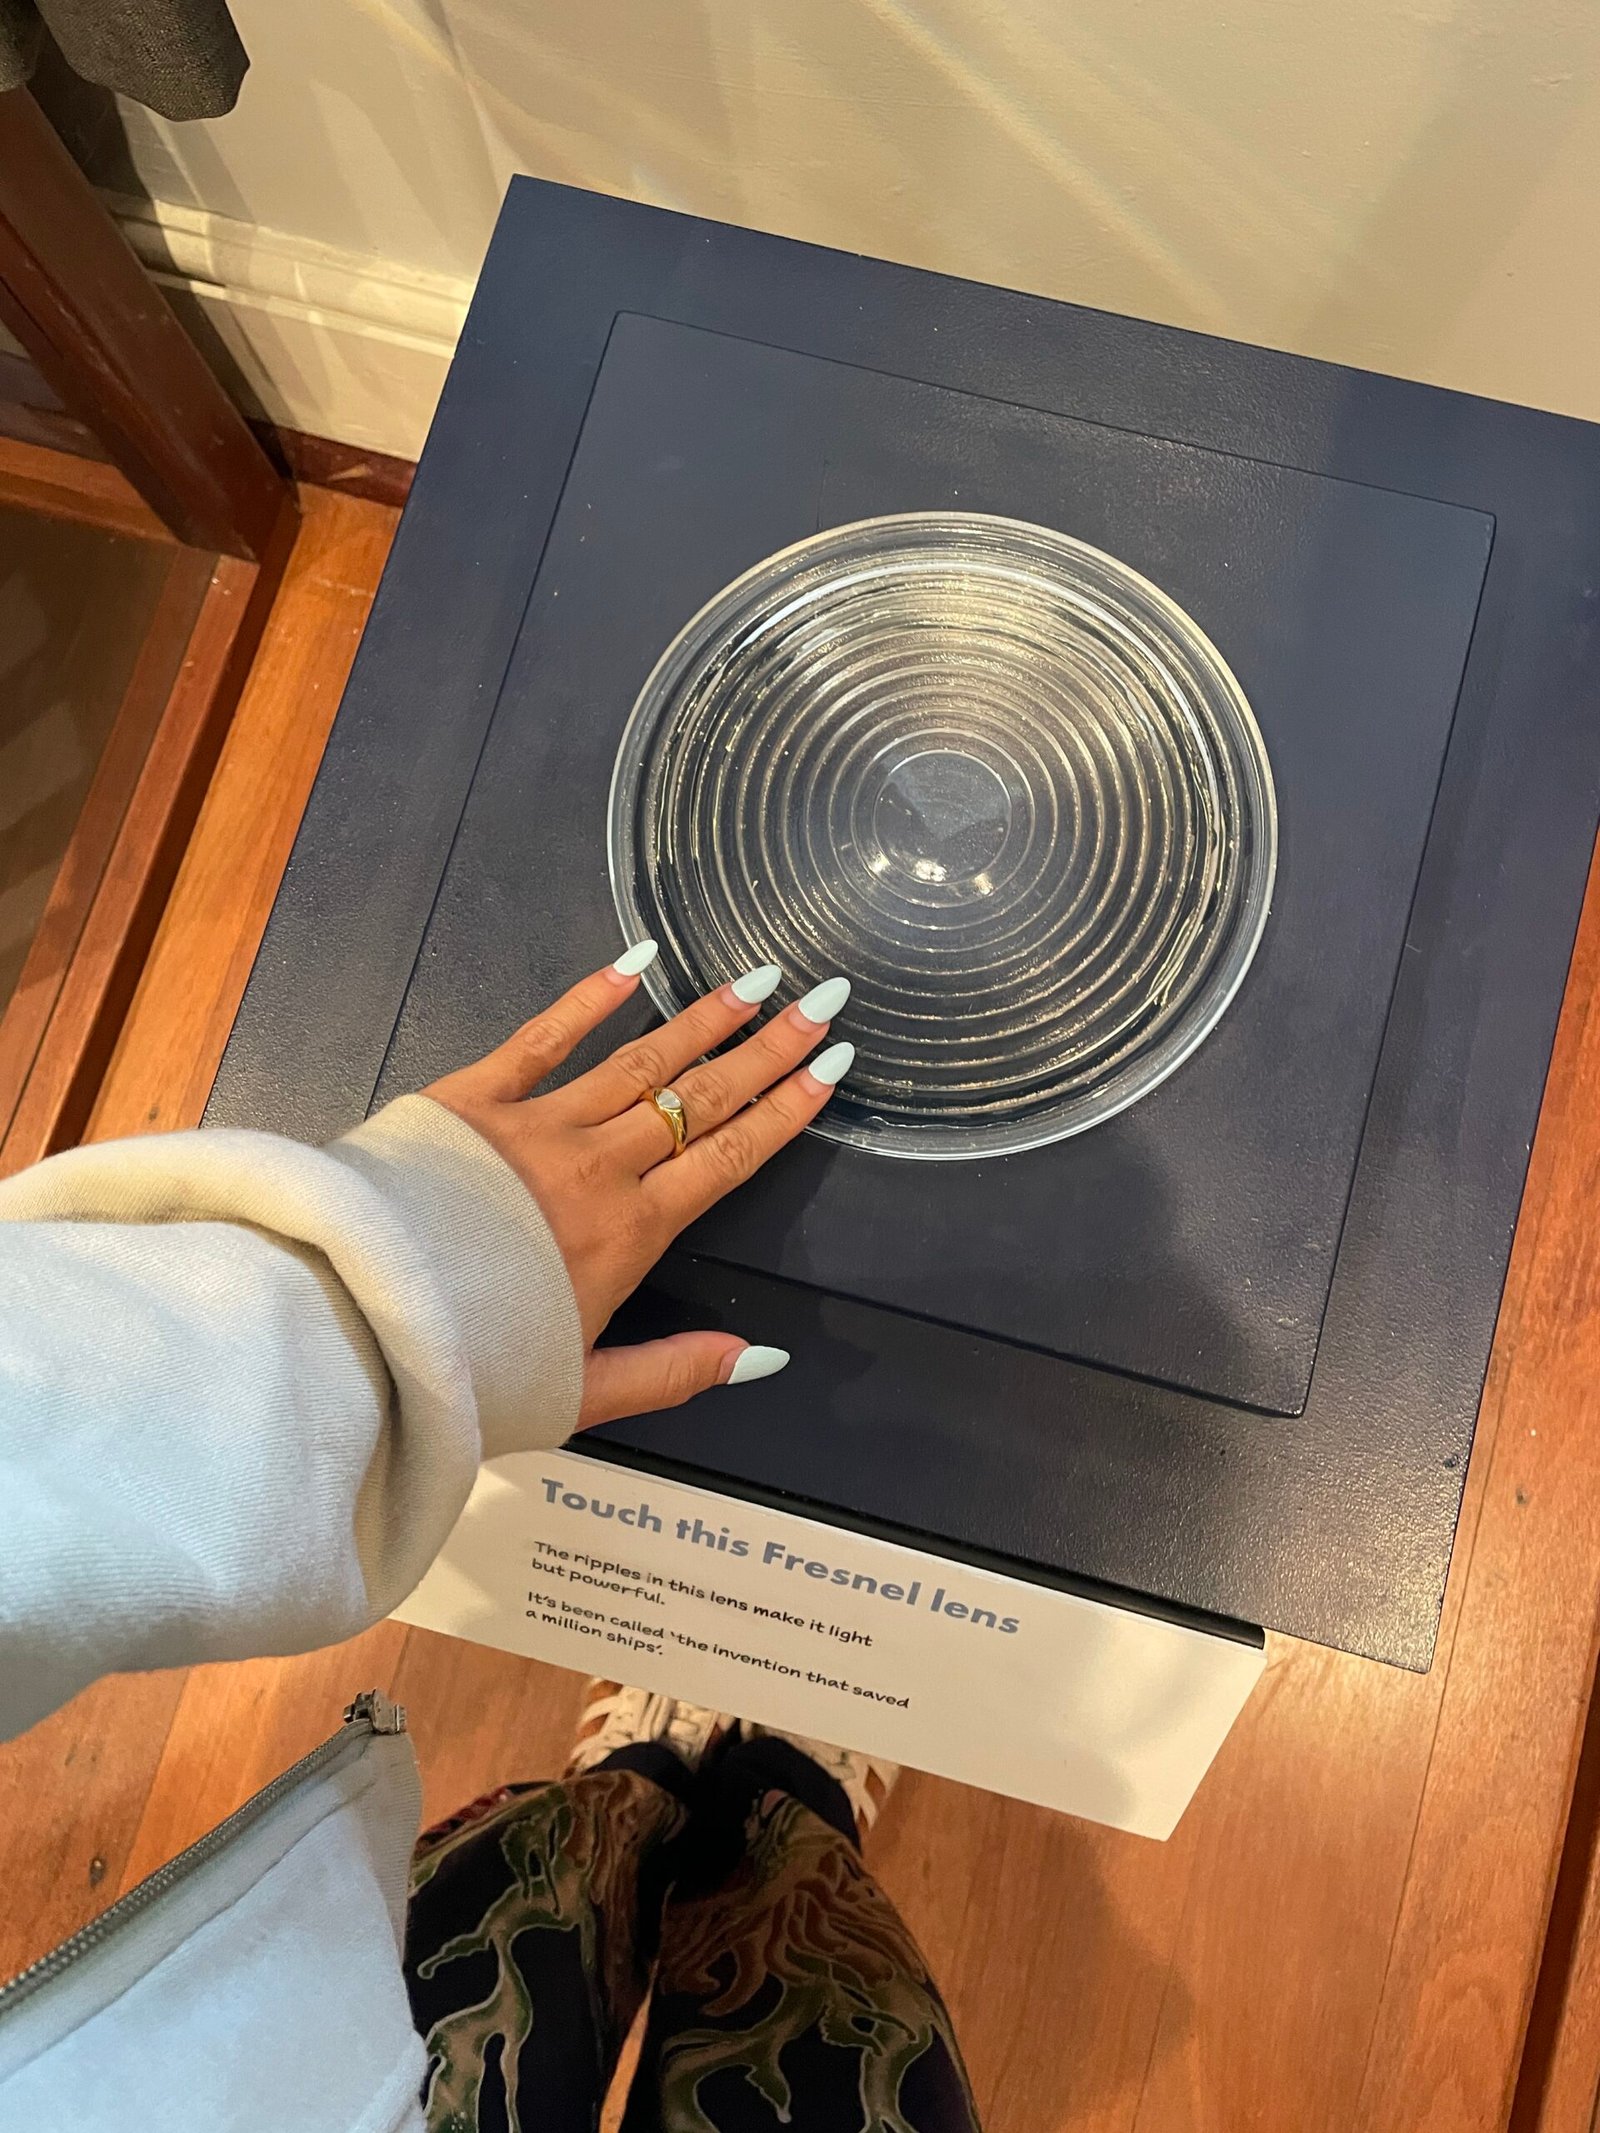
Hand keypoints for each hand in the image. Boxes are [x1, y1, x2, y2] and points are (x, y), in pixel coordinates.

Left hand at [425, 946, 853, 1431]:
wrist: (359, 1323)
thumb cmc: (466, 1364)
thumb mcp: (584, 1392)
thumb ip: (676, 1371)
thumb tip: (760, 1356)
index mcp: (629, 1234)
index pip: (729, 1157)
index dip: (785, 1111)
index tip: (830, 1068)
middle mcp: (596, 1169)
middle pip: (700, 1099)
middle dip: (767, 1049)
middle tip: (821, 1002)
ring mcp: (536, 1126)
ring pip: (639, 1060)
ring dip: (703, 1018)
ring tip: (754, 981)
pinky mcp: (472, 1100)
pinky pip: (543, 1036)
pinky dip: (591, 996)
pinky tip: (636, 960)